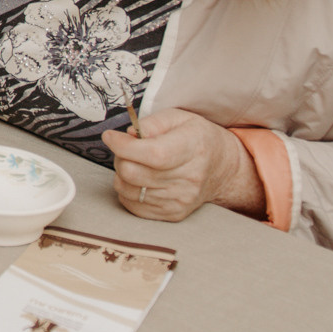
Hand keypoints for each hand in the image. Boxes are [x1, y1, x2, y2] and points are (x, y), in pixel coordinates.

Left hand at [104, 109, 266, 222]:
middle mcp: (189, 179)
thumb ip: (152, 123)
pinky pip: (132, 204)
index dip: (124, 146)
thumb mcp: (179, 118)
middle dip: (120, 157)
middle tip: (127, 148)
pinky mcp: (172, 214)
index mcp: (193, 149)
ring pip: (128, 189)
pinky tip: (140, 178)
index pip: (153, 154)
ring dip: (122, 173)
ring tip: (136, 163)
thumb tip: (128, 135)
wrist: (222, 168)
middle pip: (134, 173)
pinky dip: (128, 190)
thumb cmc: (196, 139)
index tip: (110, 136)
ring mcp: (181, 200)